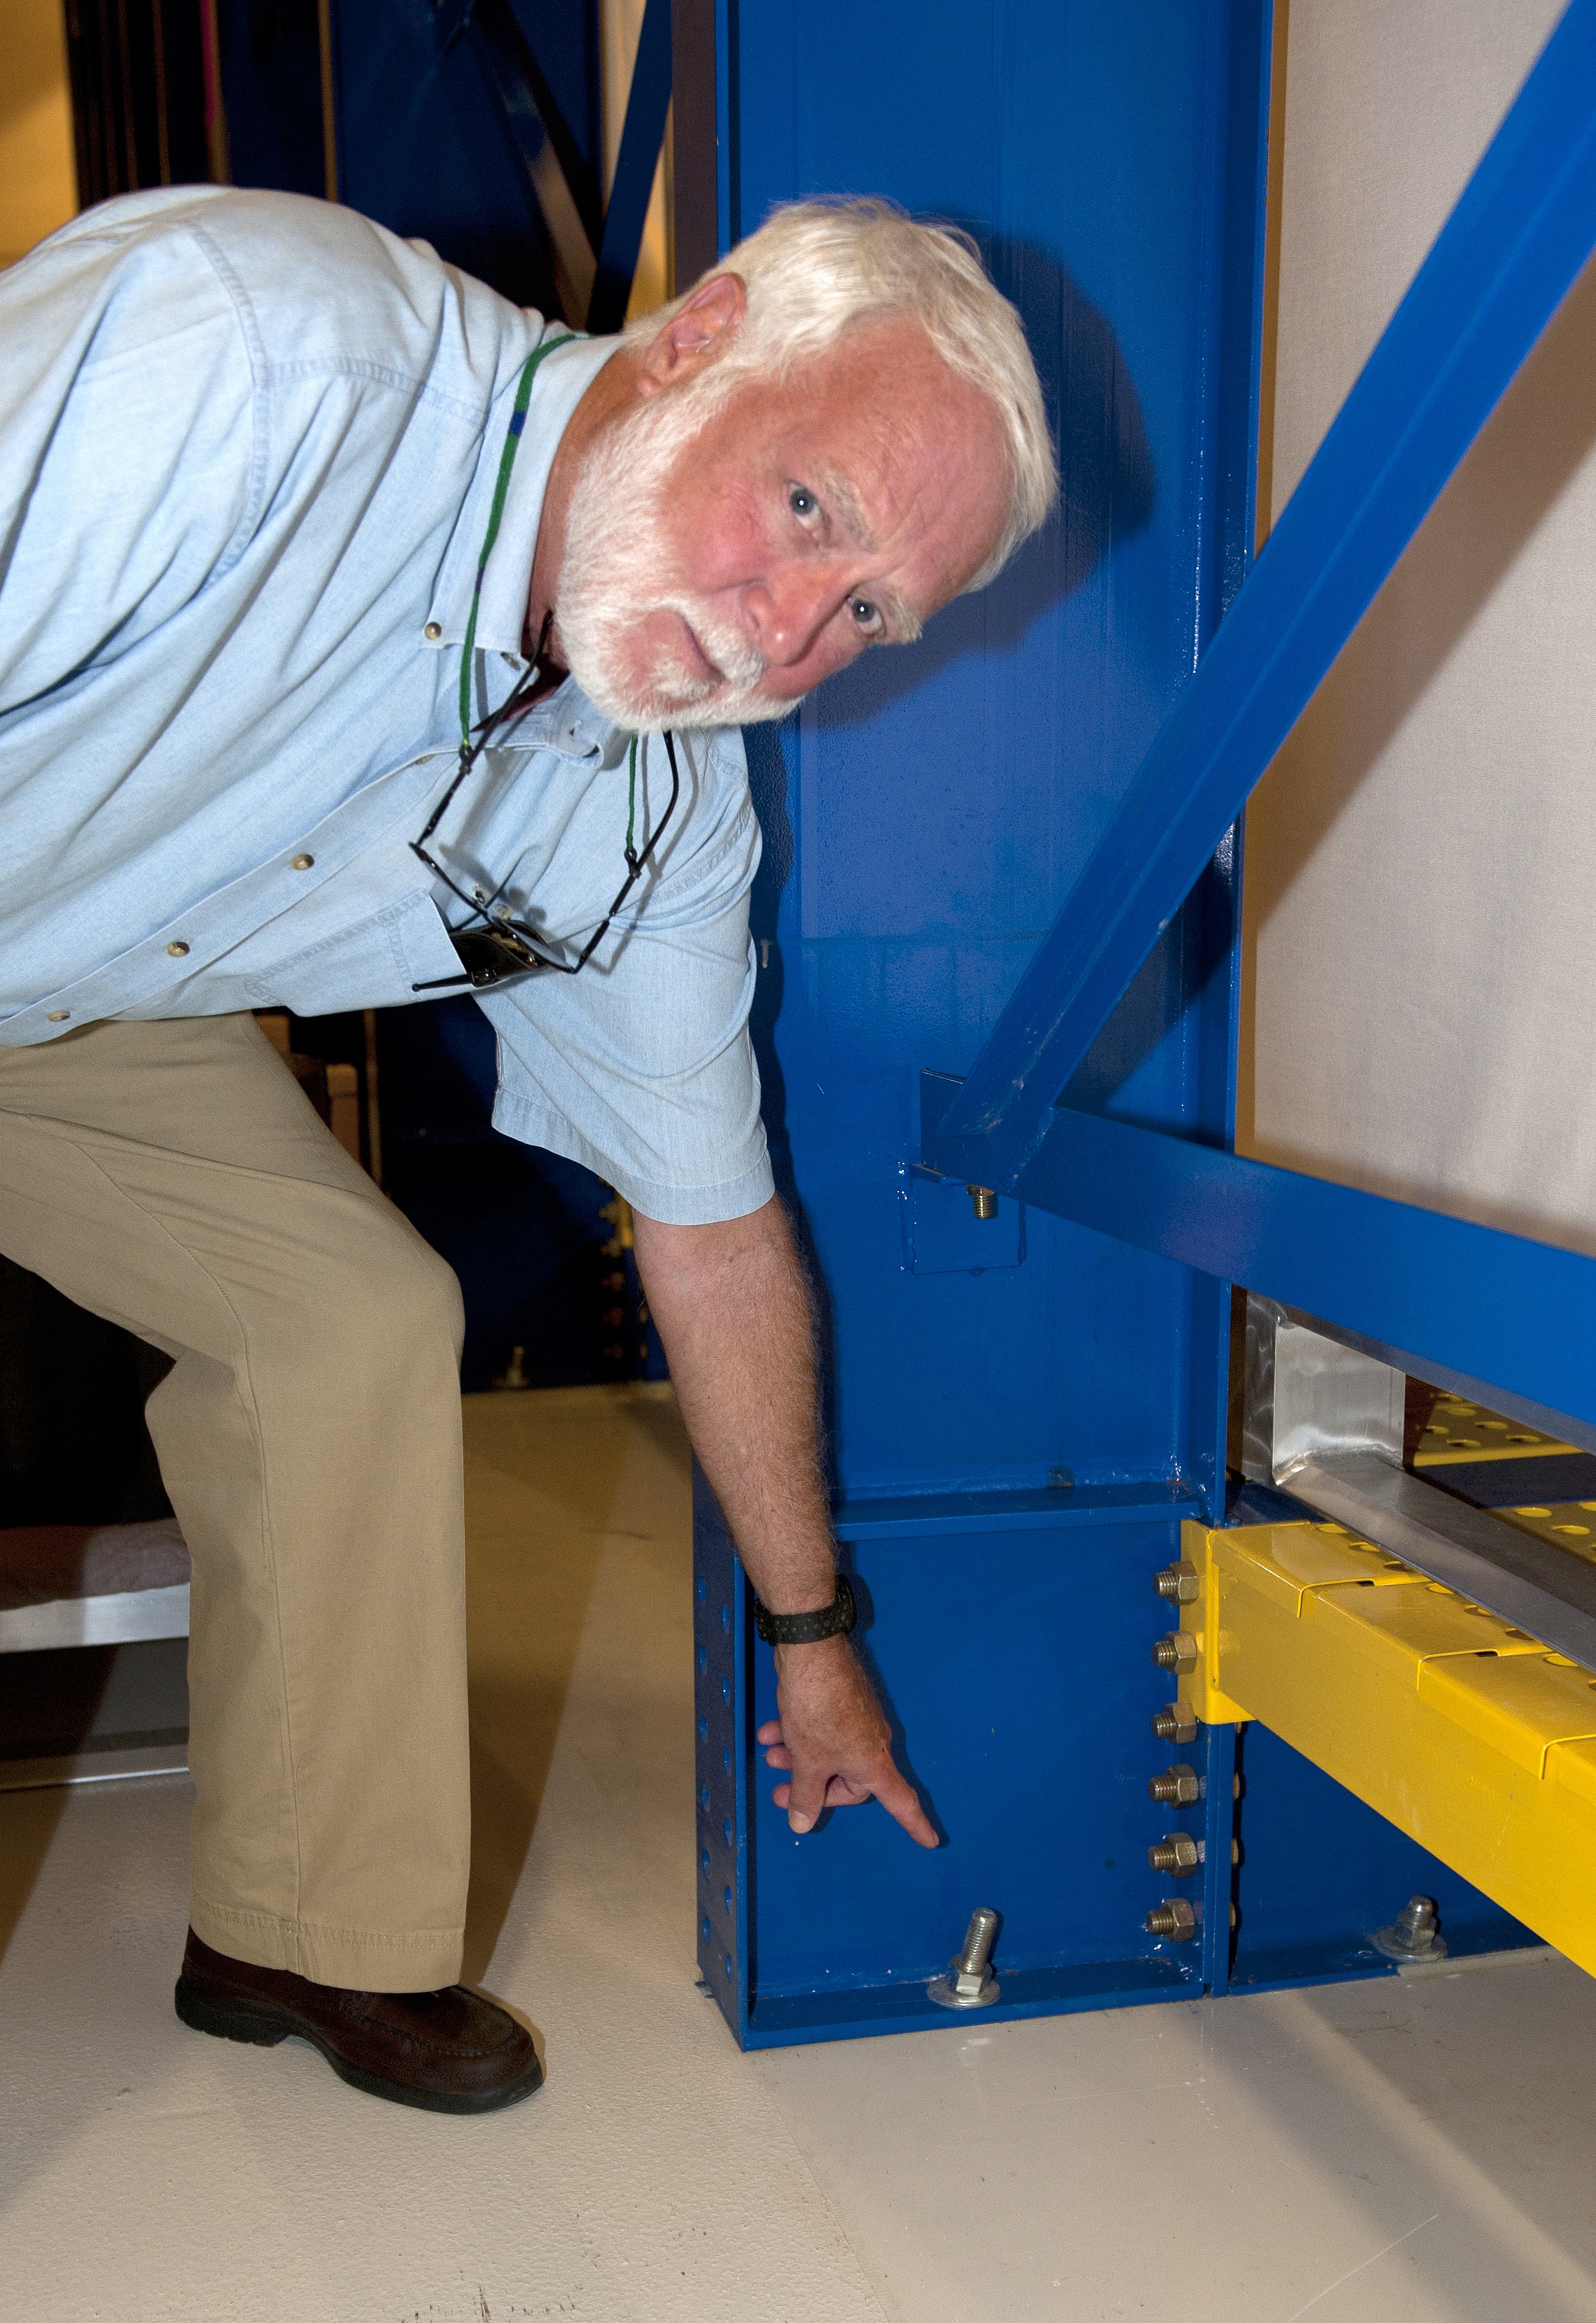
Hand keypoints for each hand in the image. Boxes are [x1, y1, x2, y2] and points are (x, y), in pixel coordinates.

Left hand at [757, 1634, 937, 1846]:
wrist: (813, 1651)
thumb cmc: (817, 1711)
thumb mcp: (807, 1760)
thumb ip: (805, 1795)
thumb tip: (802, 1825)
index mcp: (873, 1763)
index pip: (901, 1802)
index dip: (916, 1824)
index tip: (932, 1842)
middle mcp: (872, 1743)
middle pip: (849, 1779)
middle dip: (813, 1784)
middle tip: (779, 1790)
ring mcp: (857, 1719)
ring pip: (829, 1751)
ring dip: (798, 1757)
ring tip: (769, 1752)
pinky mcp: (842, 1700)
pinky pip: (823, 1728)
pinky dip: (799, 1733)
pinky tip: (771, 1729)